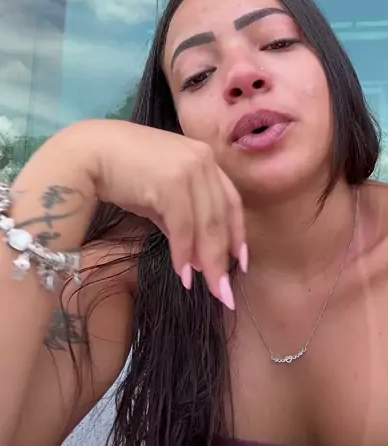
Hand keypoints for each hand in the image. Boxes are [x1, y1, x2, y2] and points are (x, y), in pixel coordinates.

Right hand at [90, 121, 245, 307]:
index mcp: (205, 157)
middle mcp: (203, 159)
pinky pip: (183, 226)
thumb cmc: (123, 173)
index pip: (231, 201)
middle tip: (225, 291)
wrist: (89, 153)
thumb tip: (198, 257)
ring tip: (208, 288)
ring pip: (206, 224)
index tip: (240, 262)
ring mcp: (189, 168)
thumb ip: (182, 219)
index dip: (237, 234)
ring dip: (206, 261)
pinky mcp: (171, 181)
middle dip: (223, 257)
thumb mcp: (161, 194)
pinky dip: (183, 253)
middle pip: (221, 217)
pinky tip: (182, 273)